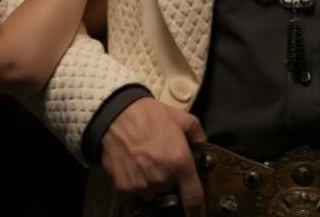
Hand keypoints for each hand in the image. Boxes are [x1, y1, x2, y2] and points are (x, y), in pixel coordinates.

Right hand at [100, 97, 207, 216]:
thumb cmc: (149, 114)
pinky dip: (136, 182)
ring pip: (153, 193)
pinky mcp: (123, 186)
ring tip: (147, 163)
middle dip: (170, 183)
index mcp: (180, 162)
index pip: (193, 197)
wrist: (116, 114)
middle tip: (163, 165)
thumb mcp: (181, 118)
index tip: (198, 215)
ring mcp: (142, 184)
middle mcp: (162, 177)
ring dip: (153, 184)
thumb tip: (203, 146)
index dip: (197, 211)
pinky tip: (133, 164)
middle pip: (171, 193)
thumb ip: (198, 134)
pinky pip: (135, 191)